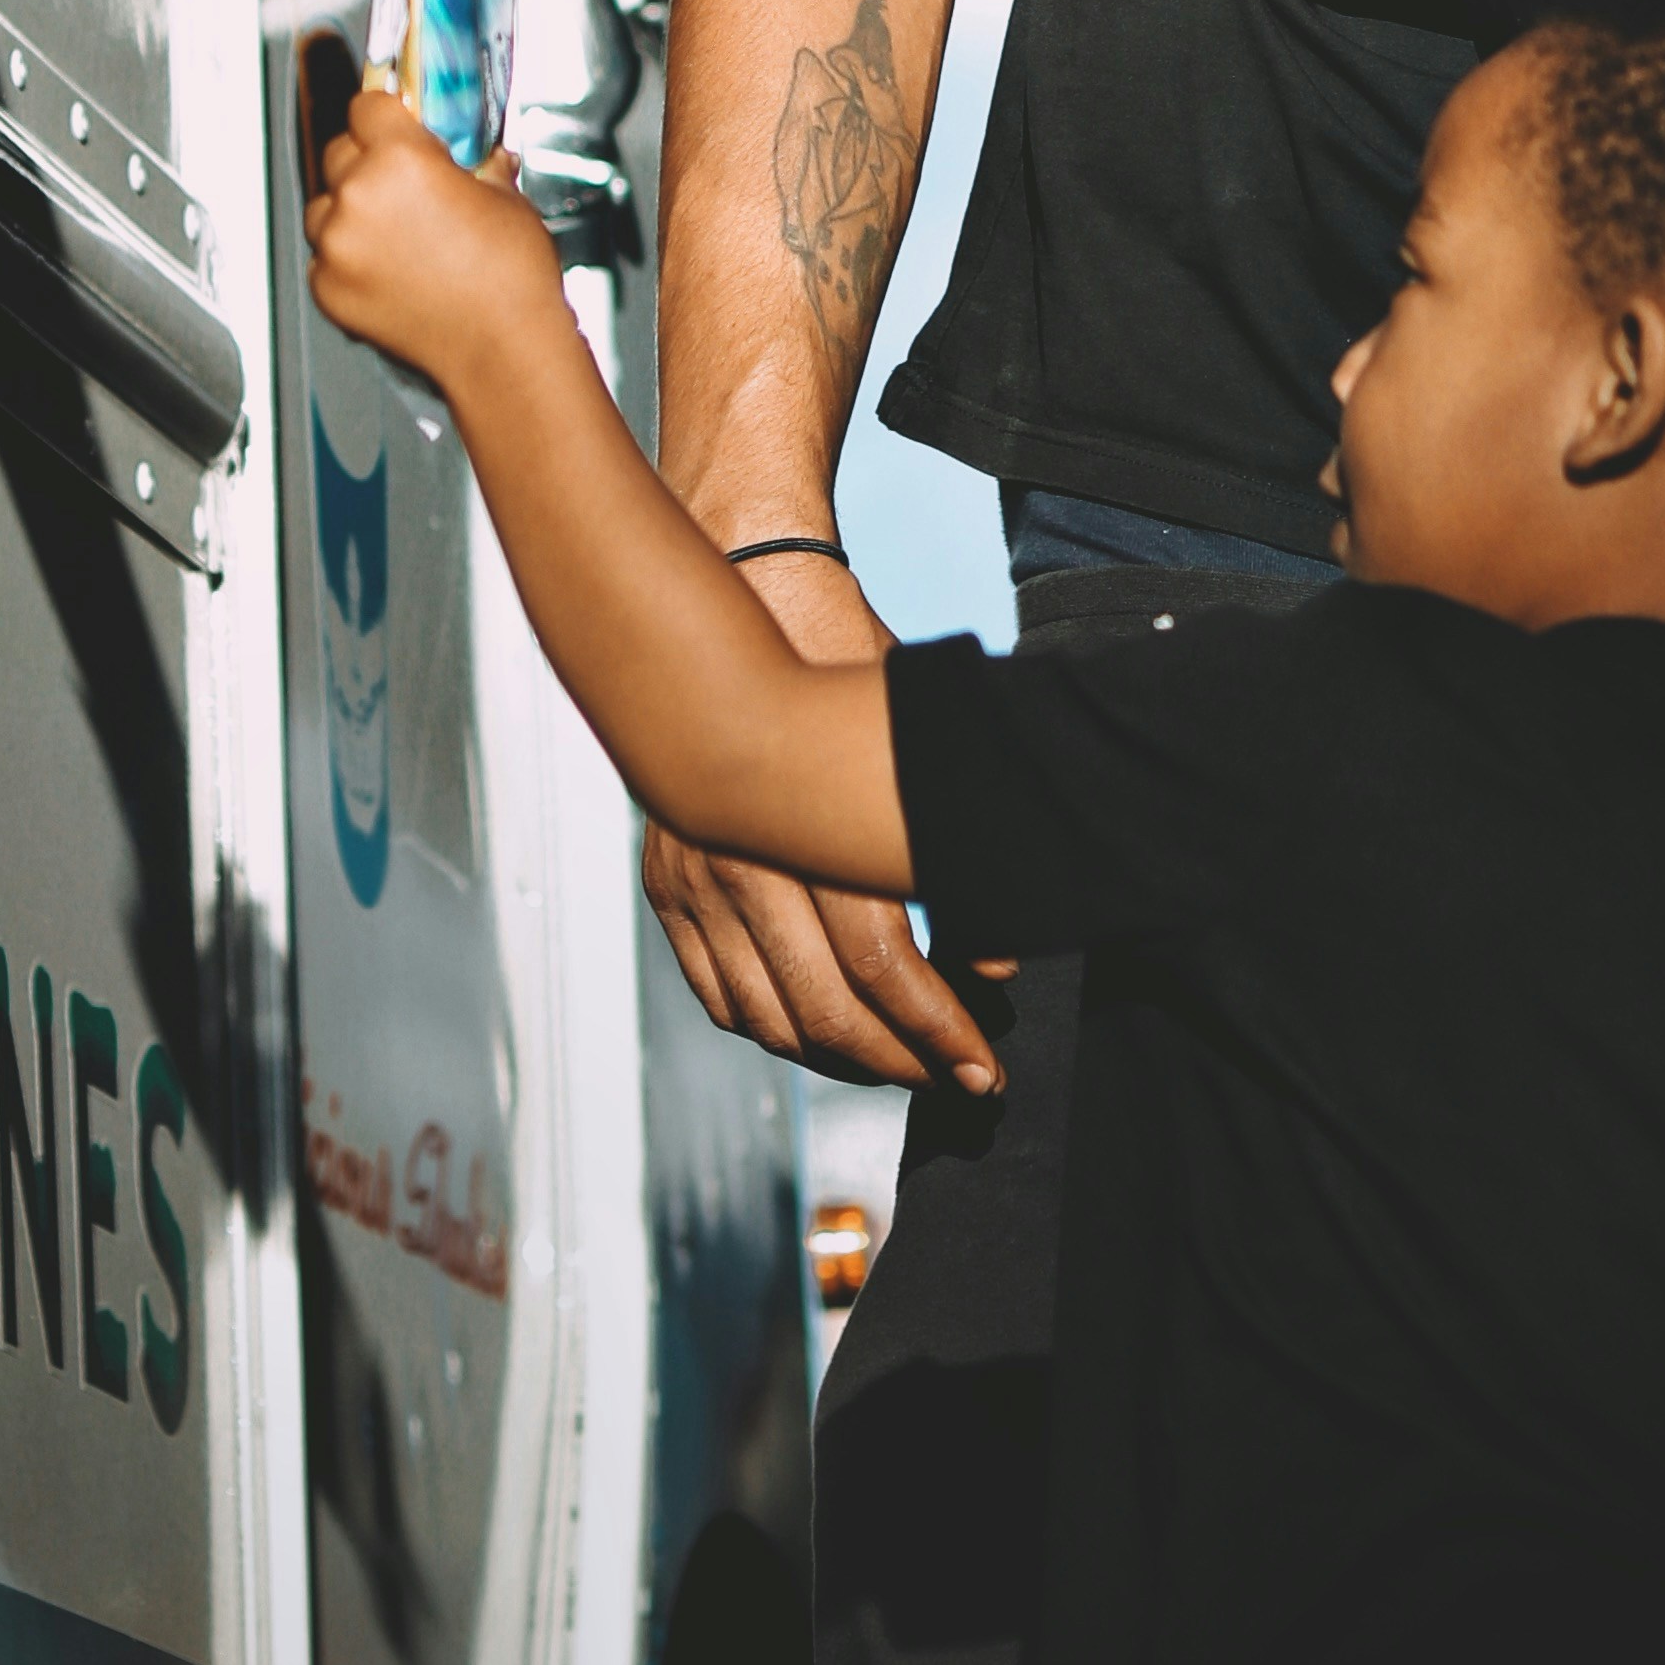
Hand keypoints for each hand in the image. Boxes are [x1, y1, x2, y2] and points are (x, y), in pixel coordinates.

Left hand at [304, 85, 561, 388]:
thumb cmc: (509, 277)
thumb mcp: (504, 196)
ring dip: (350, 211)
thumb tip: (476, 157)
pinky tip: (387, 270)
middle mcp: (358, 195)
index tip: (393, 123)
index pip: (366, 106)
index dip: (384, 114)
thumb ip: (475, 164)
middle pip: (339, 152)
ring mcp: (337, 245)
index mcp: (400, 157)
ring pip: (324, 206)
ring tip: (394, 233)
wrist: (502, 349)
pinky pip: (324, 257)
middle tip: (403, 184)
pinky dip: (347, 260)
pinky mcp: (328, 288)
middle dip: (367, 161)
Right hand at [643, 555, 1003, 1092]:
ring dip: (838, 1058)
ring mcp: (690, 875)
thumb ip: (944, 850)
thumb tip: (996, 963)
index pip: (881, 967)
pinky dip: (771, 1028)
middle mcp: (737, 860)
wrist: (743, 582)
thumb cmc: (839, 650)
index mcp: (801, 825)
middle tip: (960, 1082)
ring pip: (764, 1015)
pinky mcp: (668, 880)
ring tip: (901, 1066)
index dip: (941, 1030)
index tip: (984, 1067)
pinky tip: (821, 1034)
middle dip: (901, 1060)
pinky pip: (715, 991)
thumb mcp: (910, 738)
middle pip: (823, 1008)